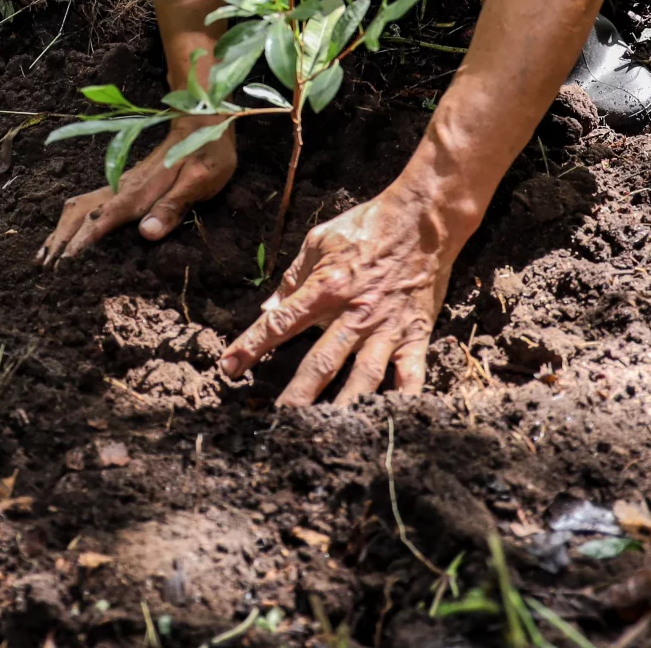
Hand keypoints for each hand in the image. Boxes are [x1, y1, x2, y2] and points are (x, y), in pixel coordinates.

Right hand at [37, 117, 236, 265]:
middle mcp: (122, 187)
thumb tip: (146, 233)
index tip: (64, 266)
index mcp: (139, 191)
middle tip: (44, 268)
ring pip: (78, 207)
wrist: (202, 120)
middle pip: (80, 213)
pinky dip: (69, 220)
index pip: (102, 220)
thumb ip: (173, 206)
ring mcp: (119, 184)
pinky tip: (63, 232)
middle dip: (60, 240)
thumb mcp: (200, 180)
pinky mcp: (122, 184)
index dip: (82, 243)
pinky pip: (87, 203)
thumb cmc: (207, 153)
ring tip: (43, 255)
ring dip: (59, 230)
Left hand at [219, 179, 467, 405]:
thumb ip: (293, 277)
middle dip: (297, 394)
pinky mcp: (415, 333)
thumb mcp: (320, 241)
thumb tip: (268, 309)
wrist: (422, 220)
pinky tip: (391, 421)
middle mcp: (354, 313)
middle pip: (321, 362)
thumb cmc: (367, 226)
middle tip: (277, 422)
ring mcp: (386, 327)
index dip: (251, 346)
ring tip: (326, 431)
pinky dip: (403, 399)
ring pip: (362, 376)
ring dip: (343, 405)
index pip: (281, 323)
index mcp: (326, 287)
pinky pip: (410, 373)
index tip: (228, 368)